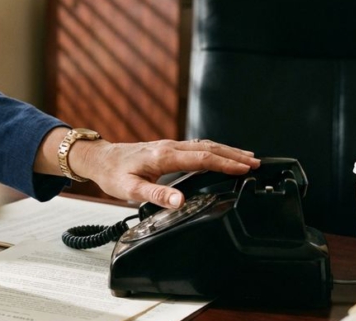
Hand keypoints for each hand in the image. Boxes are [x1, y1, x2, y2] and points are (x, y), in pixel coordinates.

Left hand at [75, 138, 259, 207]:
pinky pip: (196, 146)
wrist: (99, 159)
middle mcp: (170, 147)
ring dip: (226, 151)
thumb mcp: (130, 189)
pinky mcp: (167, 148)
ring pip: (204, 145)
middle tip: (256, 163)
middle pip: (209, 148)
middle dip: (234, 155)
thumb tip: (179, 201)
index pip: (202, 158)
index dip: (225, 163)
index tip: (245, 168)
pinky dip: (214, 150)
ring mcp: (169, 146)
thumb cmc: (113, 173)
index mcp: (164, 156)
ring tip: (247, 158)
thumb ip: (156, 195)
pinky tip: (220, 155)